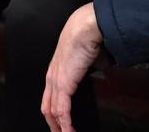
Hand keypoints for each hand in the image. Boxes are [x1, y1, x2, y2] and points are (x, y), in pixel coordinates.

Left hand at [42, 2, 106, 131]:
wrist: (86, 27)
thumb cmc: (86, 34)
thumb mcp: (86, 54)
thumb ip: (90, 64)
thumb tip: (101, 66)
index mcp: (56, 69)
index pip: (50, 96)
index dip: (54, 112)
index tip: (61, 123)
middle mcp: (52, 76)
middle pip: (47, 107)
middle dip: (54, 124)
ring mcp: (56, 81)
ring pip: (52, 111)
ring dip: (60, 127)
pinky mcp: (63, 84)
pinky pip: (62, 110)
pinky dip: (66, 124)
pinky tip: (70, 131)